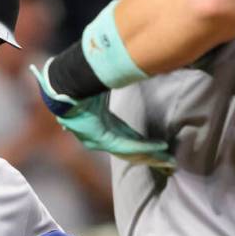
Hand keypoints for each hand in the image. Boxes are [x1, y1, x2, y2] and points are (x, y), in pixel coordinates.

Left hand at [30, 59, 175, 173]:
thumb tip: (129, 74)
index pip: (125, 139)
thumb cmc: (82, 83)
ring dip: (150, 155)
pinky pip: (125, 145)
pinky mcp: (100, 138)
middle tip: (168, 161)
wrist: (66, 82)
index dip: (143, 145)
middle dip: (150, 156)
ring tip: (168, 159)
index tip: (159, 148)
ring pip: (129, 152)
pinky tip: (159, 147)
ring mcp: (98, 139)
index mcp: (100, 125)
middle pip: (129, 151)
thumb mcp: (104, 88)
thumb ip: (117, 88)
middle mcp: (99, 137)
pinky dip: (143, 146)